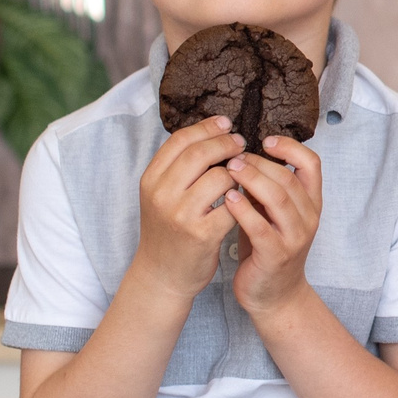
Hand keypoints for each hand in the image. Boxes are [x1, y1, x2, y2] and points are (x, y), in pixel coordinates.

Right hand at [135, 117, 242, 301]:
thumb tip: (212, 131)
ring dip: (238, 172)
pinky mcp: (202, 234)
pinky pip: (232, 205)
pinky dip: (243, 199)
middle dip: (226, 143)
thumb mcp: (161, 195)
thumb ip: (179, 167)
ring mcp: (181, 214)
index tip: (226, 123)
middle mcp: (162, 194)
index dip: (206, 127)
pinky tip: (246, 198)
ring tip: (244, 173)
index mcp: (151, 180)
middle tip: (241, 143)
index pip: (181, 140)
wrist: (162, 274)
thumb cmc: (168, 230)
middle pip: (201, 153)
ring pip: (220, 176)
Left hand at [224, 136, 325, 317]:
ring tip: (229, 170)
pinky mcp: (276, 255)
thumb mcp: (272, 213)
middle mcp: (308, 217)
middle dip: (260, 162)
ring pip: (278, 198)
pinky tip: (228, 198)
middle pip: (289, 177)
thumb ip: (266, 187)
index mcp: (310, 202)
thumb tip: (242, 152)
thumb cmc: (268, 248)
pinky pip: (260, 227)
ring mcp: (295, 237)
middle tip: (233, 155)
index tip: (265, 140)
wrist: (274, 295)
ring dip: (252, 179)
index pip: (312, 164)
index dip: (290, 147)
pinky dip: (243, 210)